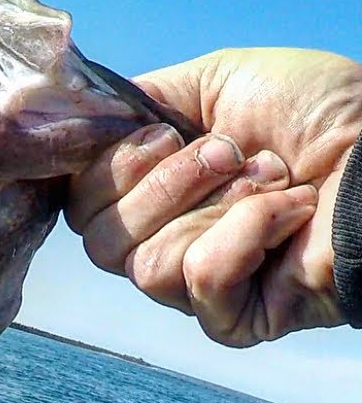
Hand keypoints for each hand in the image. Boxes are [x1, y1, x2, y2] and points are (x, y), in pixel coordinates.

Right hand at [66, 48, 361, 345]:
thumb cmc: (321, 113)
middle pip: (99, 242)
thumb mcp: (213, 82)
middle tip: (230, 154)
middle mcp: (163, 245)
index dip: (110, 169)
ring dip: (217, 207)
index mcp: (149, 195)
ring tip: (274, 181)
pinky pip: (202, 279)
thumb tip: (82, 123)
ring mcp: (197, 290)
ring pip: (146, 266)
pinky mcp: (234, 320)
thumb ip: (139, 103)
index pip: (79, 205)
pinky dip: (249, 233)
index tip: (163, 133)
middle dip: (166, 185)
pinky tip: (292, 214)